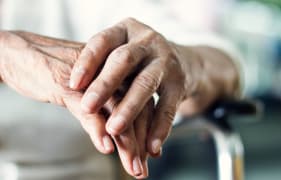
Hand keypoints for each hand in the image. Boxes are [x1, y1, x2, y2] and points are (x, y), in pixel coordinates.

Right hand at [0, 31, 150, 177]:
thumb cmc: (61, 76)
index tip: (152, 155)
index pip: (144, 104)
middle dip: (140, 143)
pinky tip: (105, 146)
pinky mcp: (67, 81)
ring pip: (116, 110)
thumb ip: (104, 111)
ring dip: (125, 141)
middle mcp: (111, 71)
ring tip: (131, 165)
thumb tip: (118, 140)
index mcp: (120, 72)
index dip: (149, 131)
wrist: (24, 54)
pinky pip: (86, 107)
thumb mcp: (88, 94)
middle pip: (135, 109)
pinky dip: (97, 128)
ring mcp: (90, 76)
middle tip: (140, 170)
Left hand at [70, 18, 186, 155]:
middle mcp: (147, 41)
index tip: (72, 85)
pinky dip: (159, 128)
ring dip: (129, 108)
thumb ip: (101, 66)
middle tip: (86, 108)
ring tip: (114, 130)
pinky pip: (168, 107)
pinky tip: (150, 147)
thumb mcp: (121, 52)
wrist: (181, 61)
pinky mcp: (180, 83)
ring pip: (145, 84)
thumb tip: (70, 91)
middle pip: (123, 61)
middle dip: (105, 85)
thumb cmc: (138, 61)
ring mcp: (166, 61)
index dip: (87, 62)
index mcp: (126, 31)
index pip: (102, 42)